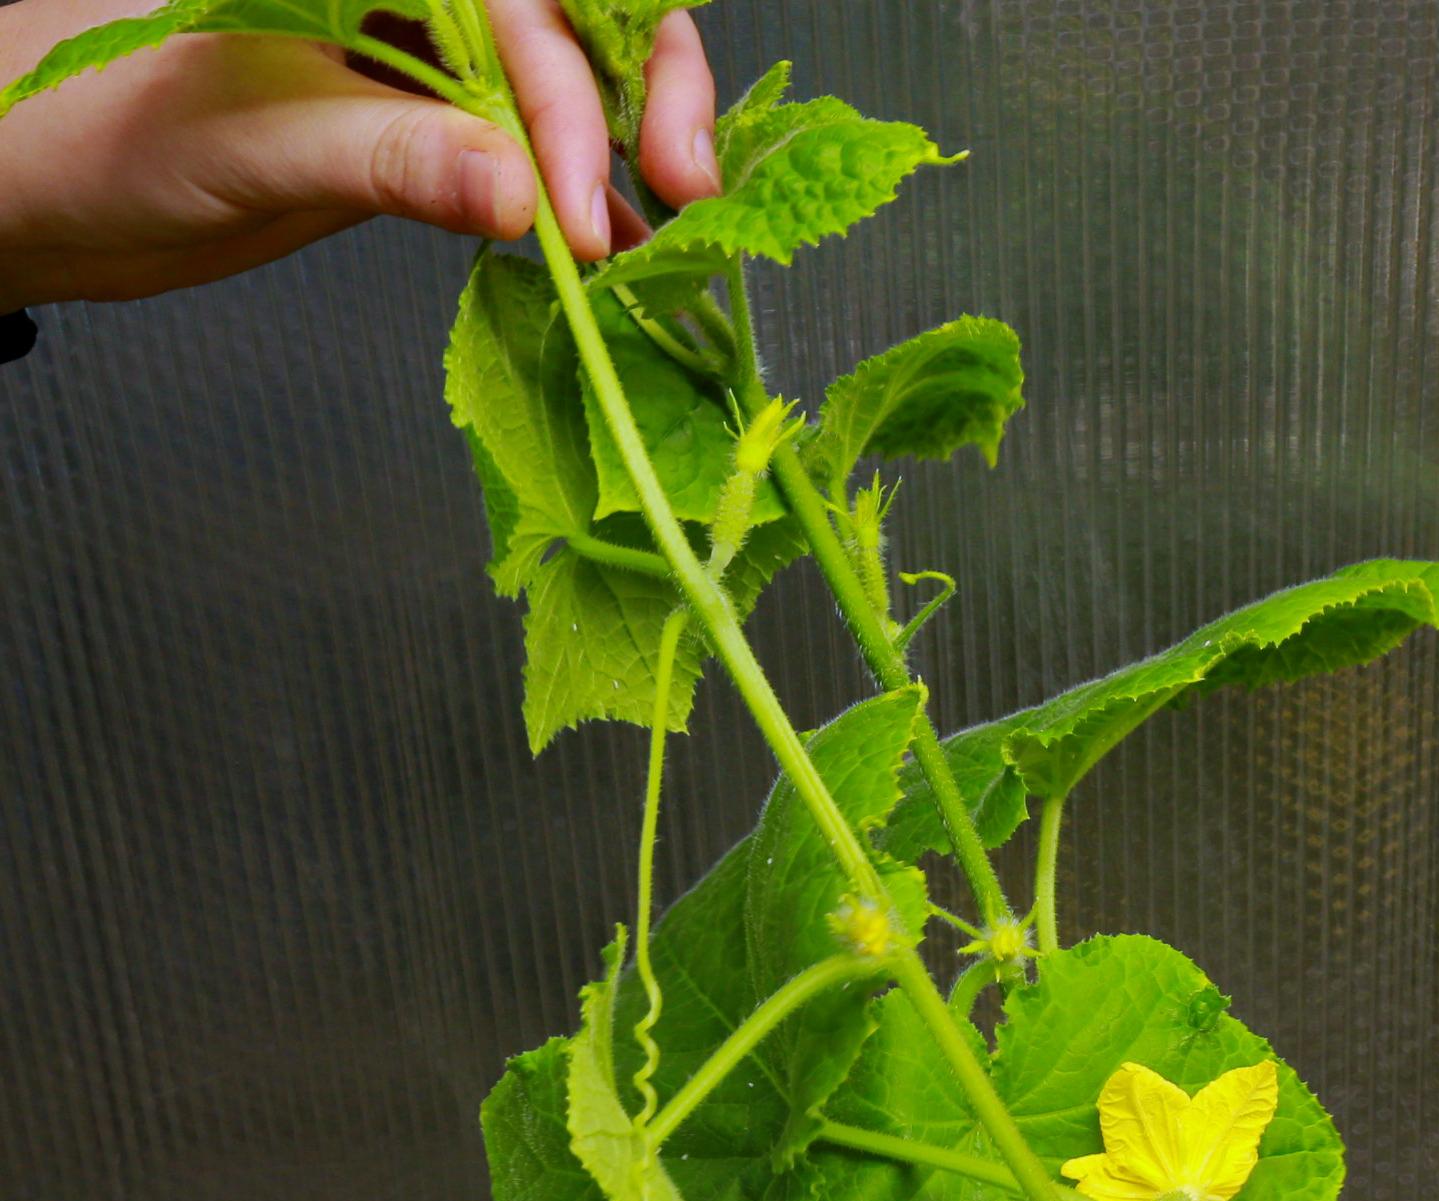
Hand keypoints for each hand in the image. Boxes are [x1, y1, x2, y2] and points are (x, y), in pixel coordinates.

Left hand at [0, 0, 718, 307]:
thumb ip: (390, 155)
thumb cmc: (99, 134)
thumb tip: (521, 196)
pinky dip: (581, 194)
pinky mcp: (421, 126)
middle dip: (641, 88)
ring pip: (564, 75)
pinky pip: (529, 144)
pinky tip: (610, 246)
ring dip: (624, 143)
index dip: (570, 93)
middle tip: (681, 188)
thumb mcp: (251, 137)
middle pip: (567, 15)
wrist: (43, 192)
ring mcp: (417, 55)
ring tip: (657, 229)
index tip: (580, 208)